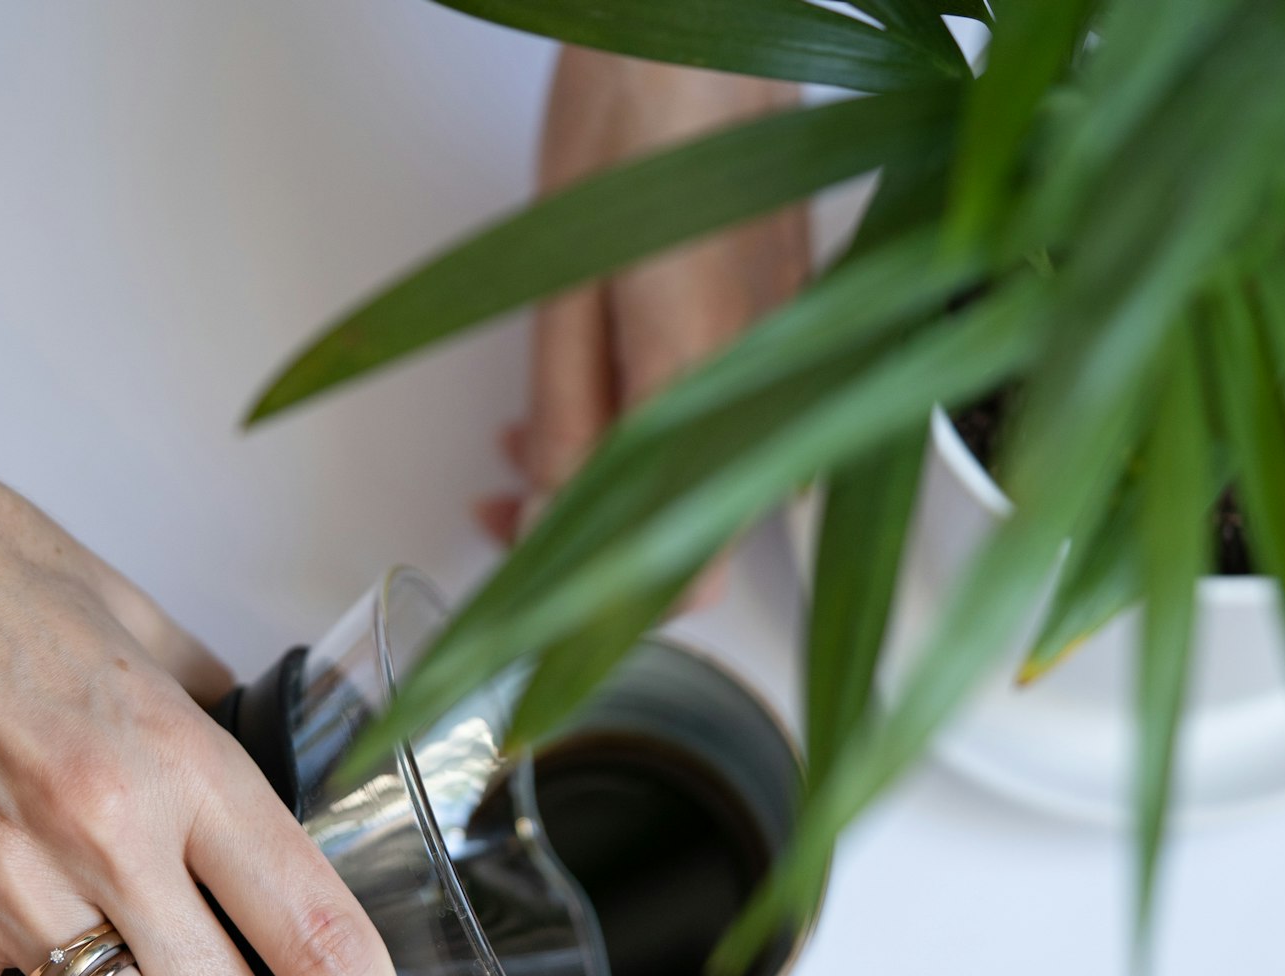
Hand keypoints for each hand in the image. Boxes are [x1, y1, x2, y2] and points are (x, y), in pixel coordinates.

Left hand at [478, 47, 812, 607]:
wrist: (704, 47)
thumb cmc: (631, 133)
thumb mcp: (562, 291)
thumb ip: (568, 420)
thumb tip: (553, 519)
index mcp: (709, 389)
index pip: (684, 571)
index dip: (604, 611)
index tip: (531, 605)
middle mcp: (766, 393)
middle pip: (691, 533)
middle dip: (589, 544)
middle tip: (501, 516)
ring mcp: (783, 366)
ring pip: (699, 478)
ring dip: (608, 485)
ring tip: (519, 452)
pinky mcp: (781, 336)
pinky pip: (717, 420)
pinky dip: (644, 432)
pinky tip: (581, 404)